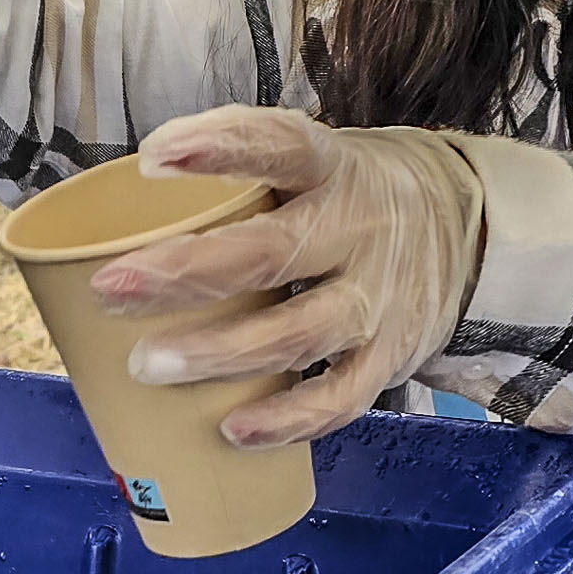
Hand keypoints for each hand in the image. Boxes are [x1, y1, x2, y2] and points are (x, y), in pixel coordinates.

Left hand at [88, 107, 483, 447]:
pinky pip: (339, 399)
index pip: (279, 144)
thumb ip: (236, 172)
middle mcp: (356, 230)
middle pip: (269, 252)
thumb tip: (113, 200)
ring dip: (219, 352)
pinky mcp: (389, 357)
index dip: (218, 147)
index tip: (151, 158)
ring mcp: (375, 298)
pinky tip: (232, 429)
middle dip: (184, 273)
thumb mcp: (312, 160)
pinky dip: (287, 419)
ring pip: (297, 332)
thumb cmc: (347, 196)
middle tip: (109, 288)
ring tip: (147, 364)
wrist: (464, 228)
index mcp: (331, 167)